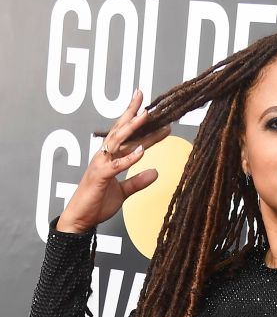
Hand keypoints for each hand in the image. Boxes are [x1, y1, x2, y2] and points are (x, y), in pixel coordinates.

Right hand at [56, 89, 170, 233]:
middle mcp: (104, 156)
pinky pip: (116, 166)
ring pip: (117, 142)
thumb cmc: (97, 203)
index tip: (152, 110)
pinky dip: (129, 159)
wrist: (81, 218)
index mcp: (109, 157)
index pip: (126, 136)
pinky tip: (142, 152)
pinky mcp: (100, 177)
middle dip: (132, 113)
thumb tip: (156, 172)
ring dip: (132, 128)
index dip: (138, 123)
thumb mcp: (122, 192)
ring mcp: (101, 165)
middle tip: (144, 97)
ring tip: (145, 116)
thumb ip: (137, 182)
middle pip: (120, 130)